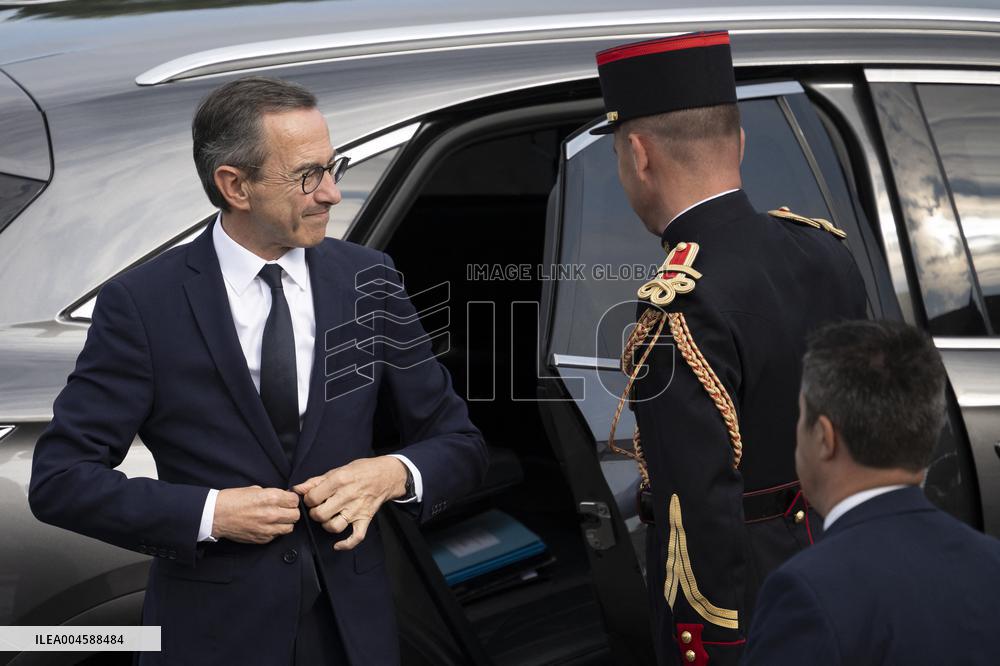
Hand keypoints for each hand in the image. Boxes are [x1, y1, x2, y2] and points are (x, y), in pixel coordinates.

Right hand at [212, 485, 300, 543]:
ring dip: (285, 522)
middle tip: (284, 509)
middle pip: (295, 515)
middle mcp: (272, 513)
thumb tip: (282, 497)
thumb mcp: (254, 489)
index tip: (287, 499)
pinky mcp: (262, 538)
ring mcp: (268, 528)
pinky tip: (267, 525)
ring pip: (289, 527)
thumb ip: (271, 494)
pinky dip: (275, 531)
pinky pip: (277, 535)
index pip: (295, 500)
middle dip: (291, 511)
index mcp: (271, 498)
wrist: (216, 515)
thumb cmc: (232, 500)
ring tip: (277, 518)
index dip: (291, 499)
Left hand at [293, 456, 407, 550]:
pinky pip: (356, 537)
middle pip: (320, 514)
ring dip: (326, 525)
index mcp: (340, 480)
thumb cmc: (361, 471)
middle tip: (318, 508)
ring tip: (327, 518)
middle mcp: (348, 496)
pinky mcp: (365, 519)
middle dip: (314, 513)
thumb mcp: (337, 470)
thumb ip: (315, 481)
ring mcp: (357, 509)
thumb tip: (296, 489)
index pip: (313, 497)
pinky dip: (346, 544)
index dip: (308, 499)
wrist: (385, 475)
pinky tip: (337, 545)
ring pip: (334, 527)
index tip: (312, 498)